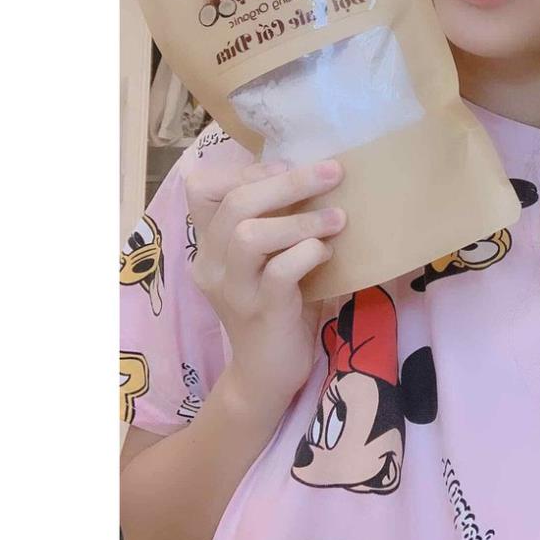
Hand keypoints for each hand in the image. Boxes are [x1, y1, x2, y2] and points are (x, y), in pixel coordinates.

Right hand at [185, 157, 346, 417]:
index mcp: (209, 243)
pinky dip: (308, 253)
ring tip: (337, 218)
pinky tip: (327, 253)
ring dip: (300, 220)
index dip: (246, 170)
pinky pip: (279, 272)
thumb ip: (275, 218)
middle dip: (288, 182)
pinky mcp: (261, 312)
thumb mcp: (268, 255)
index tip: (287, 167)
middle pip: (235, 203)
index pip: (201, 189)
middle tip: (332, 172)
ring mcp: (233, 289)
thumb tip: (315, 170)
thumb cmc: (278, 301)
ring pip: (249, 235)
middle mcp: (211, 263)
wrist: (267, 372)